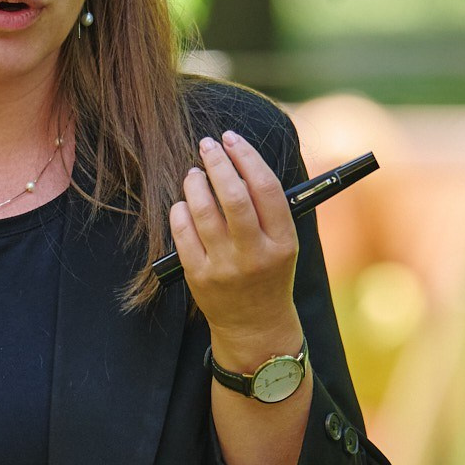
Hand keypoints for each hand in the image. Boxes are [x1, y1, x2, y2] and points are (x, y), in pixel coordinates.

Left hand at [171, 131, 301, 374]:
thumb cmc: (268, 274)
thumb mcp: (284, 243)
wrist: (254, 326)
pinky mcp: (199, 277)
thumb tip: (240, 159)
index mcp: (283, 241)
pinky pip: (183, 233)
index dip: (246, 157)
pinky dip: (180, 211)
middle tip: (208, 145)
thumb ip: (268, 208)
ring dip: (195, 183)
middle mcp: (255, 254)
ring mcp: (225, 267)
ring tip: (194, 173)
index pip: (266, 188)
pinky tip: (184, 202)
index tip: (232, 138)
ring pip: (204, 212)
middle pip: (234, 197)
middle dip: (218, 163)